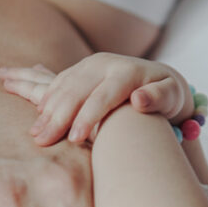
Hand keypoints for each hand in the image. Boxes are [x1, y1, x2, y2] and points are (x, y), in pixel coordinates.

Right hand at [0, 54, 193, 146]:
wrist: (161, 79)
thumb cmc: (169, 94)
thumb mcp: (172, 95)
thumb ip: (159, 97)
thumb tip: (140, 100)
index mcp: (127, 72)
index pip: (103, 96)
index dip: (87, 117)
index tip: (74, 139)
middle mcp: (105, 64)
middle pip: (76, 91)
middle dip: (58, 117)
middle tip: (43, 141)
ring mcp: (90, 65)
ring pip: (61, 86)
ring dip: (45, 108)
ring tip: (36, 132)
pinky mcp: (80, 70)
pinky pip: (56, 81)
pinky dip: (42, 95)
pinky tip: (34, 110)